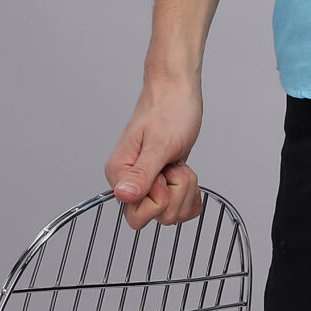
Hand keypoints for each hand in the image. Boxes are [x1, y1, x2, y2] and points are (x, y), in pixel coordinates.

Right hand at [105, 79, 204, 231]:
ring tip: (177, 162)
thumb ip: (142, 173)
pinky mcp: (163, 183)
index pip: (135, 216)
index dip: (157, 200)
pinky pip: (181, 206)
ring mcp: (147, 184)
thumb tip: (123, 196)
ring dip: (184, 187)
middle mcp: (130, 183)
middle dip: (176, 193)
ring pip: (172, 212)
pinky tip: (185, 172)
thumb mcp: (159, 143)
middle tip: (172, 165)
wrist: (177, 93)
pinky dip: (190, 193)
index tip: (163, 174)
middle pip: (158, 217)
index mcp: (119, 174)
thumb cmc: (168, 110)